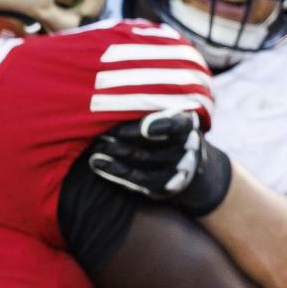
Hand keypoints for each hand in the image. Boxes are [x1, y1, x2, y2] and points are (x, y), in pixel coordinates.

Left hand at [87, 109, 232, 215]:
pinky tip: (96, 162)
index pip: (175, 124)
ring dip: (114, 150)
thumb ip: (148, 110)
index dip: (158, 126)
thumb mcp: (168, 116)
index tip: (141, 127)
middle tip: (100, 130)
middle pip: (151, 142)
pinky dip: (113, 169)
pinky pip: (134, 178)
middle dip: (122, 135)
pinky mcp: (161, 186)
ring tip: (96, 144)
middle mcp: (185, 147)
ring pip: (140, 158)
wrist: (190, 168)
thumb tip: (114, 100)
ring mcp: (174, 169)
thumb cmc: (167, 133)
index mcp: (187, 124)